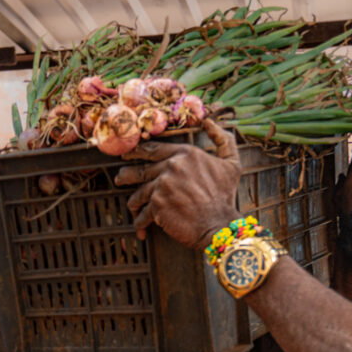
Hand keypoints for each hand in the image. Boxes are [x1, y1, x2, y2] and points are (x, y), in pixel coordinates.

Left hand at [115, 119, 241, 249]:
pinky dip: (140, 222)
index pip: (155, 149)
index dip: (138, 151)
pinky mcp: (157, 205)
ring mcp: (162, 185)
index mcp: (186, 154)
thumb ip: (223, 140)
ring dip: (134, 202)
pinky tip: (140, 228)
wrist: (220, 224)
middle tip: (120, 178)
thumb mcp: (231, 164)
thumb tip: (209, 123)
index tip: (128, 154)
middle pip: (141, 169)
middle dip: (127, 175)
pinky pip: (142, 213)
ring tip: (132, 207)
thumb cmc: (226, 197)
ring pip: (139, 193)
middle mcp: (171, 166)